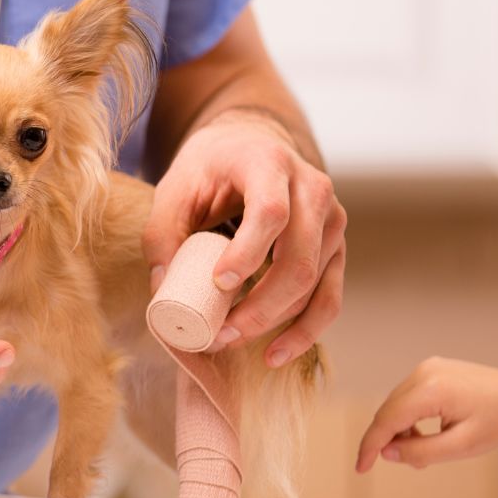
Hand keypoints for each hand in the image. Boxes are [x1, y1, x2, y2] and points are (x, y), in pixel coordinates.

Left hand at [142, 108, 345, 366]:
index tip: (220, 284)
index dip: (248, 252)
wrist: (250, 145)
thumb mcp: (176, 186)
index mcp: (269, 163)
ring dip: (276, 322)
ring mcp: (331, 218)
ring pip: (315, 282)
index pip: (271, 212)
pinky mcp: (335, 246)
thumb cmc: (209, 167)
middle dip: (260, 305)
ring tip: (232, 341)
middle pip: (298, 256)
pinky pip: (329, 296)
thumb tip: (163, 288)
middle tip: (219, 332)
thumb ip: (162, 232)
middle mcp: (312, 188)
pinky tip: (274, 352)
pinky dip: (304, 330)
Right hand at [355, 357, 497, 471]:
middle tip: (397, 464)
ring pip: (397, 403)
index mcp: (430, 389)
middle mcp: (423, 372)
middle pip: (388, 410)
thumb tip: (387, 453)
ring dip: (399, 429)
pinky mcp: (433, 369)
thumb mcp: (462, 447)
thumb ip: (422, 452)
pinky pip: (409, 395)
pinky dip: (409, 416)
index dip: (370, 445)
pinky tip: (424, 432)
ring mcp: (428, 367)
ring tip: (421, 452)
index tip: (361, 468)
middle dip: (386, 439)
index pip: (387, 419)